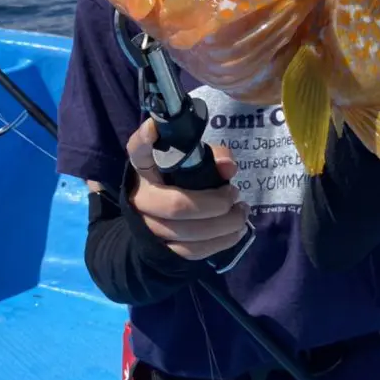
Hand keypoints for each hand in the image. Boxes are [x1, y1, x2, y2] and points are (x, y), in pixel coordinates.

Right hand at [125, 118, 249, 260]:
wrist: (153, 223)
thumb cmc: (178, 182)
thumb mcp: (191, 163)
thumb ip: (211, 157)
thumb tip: (229, 166)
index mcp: (145, 169)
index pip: (137, 152)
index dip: (144, 141)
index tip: (154, 127)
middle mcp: (141, 198)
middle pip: (176, 205)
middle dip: (214, 202)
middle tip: (234, 194)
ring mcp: (148, 228)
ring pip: (187, 232)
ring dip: (223, 224)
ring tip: (241, 212)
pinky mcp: (162, 251)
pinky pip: (193, 250)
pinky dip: (220, 242)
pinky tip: (236, 231)